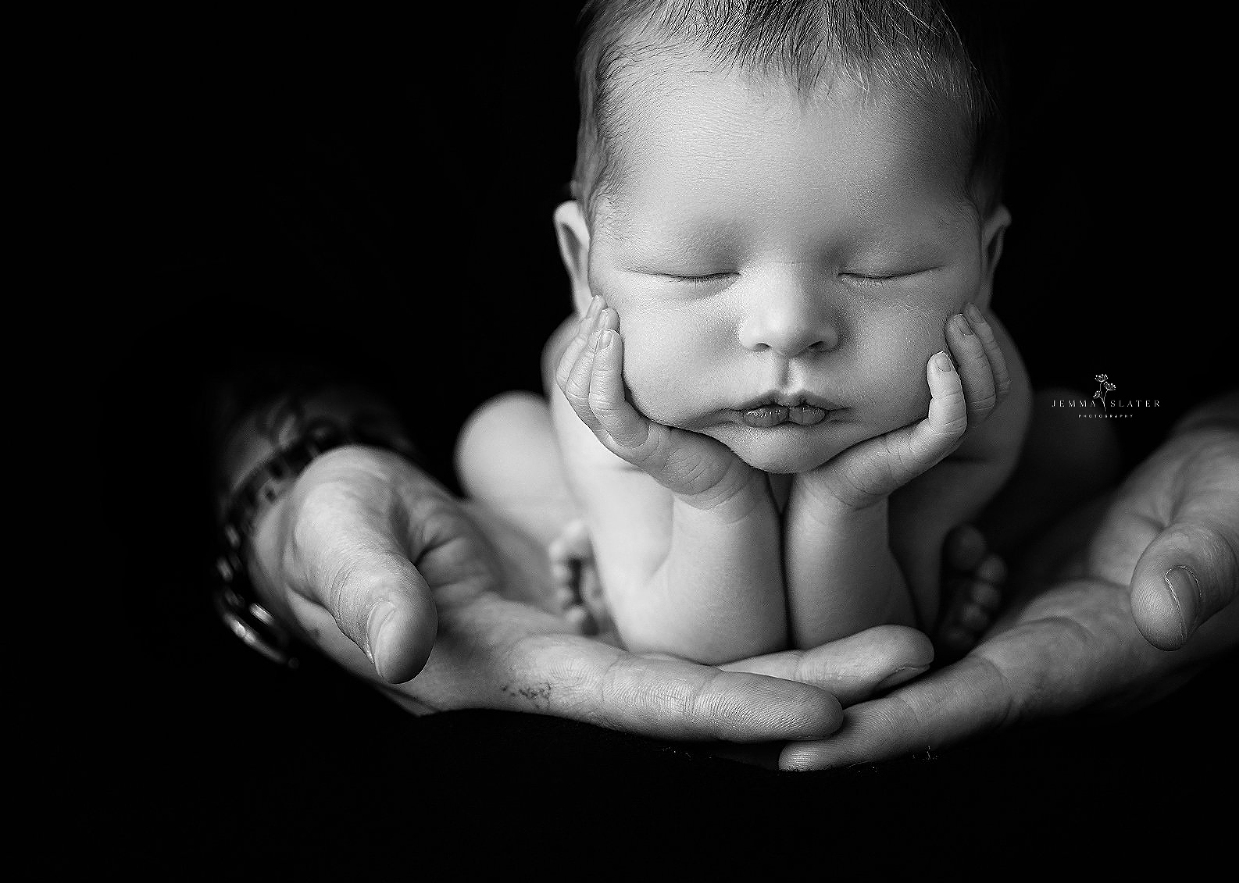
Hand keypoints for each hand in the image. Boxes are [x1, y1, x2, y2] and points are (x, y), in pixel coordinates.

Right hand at [245, 443, 931, 736]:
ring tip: (904, 638)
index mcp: (510, 674)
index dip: (729, 708)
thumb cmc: (328, 531)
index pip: (638, 703)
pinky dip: (762, 627)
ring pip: (712, 667)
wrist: (338, 526)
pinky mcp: (595, 613)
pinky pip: (692, 631)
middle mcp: (562, 676)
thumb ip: (365, 593)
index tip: (822, 713)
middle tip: (910, 660)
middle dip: (805, 686)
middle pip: (703, 697)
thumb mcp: (336, 543)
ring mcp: (584, 647)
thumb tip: (403, 651)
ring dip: (804, 660)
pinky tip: (829, 608)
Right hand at [557, 295, 764, 509]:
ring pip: (579, 390)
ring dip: (589, 347)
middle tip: (603, 302)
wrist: (733, 480)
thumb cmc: (710, 428)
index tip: (602, 301)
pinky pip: (607, 407)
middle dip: (582, 334)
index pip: (574, 369)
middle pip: (569, 376)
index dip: (581, 334)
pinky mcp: (637, 446)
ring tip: (607, 318)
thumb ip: (661, 362)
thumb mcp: (680, 387)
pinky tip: (614, 341)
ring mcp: (619, 436)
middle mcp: (608, 423)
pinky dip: (605, 371)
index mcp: (613, 409)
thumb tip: (662, 310)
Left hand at [779, 419, 1238, 767]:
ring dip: (849, 664)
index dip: (897, 729)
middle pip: (928, 697)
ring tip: (750, 669)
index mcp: (1096, 654)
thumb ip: (1206, 563)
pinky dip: (884, 601)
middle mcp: (1050, 649)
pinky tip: (818, 584)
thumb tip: (1165, 613)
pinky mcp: (1023, 573)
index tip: (810, 746)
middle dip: (841, 715)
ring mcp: (1032, 613)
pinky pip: (941, 597)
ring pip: (925, 654)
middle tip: (734, 719)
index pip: (982, 704)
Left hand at [798, 303, 1010, 506]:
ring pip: (983, 399)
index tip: (965, 306)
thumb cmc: (851, 421)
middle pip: (996, 383)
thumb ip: (899, 353)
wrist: (826, 474)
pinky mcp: (919, 454)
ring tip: (953, 327)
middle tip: (960, 311)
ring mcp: (939, 440)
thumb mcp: (880, 378)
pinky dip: (952, 389)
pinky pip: (952, 422)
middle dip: (985, 341)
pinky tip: (936, 361)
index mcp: (950, 405)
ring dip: (974, 356)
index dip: (987, 339)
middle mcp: (952, 422)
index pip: (993, 373)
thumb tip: (898, 301)